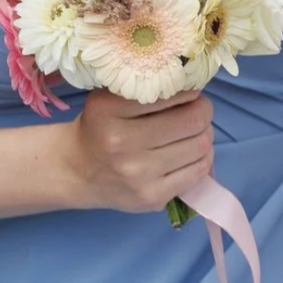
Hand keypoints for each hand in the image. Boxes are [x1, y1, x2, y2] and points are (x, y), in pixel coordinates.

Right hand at [64, 91, 214, 212]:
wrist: (76, 172)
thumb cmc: (101, 129)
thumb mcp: (110, 100)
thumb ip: (146, 90)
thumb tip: (194, 85)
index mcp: (107, 110)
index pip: (170, 94)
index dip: (191, 92)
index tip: (192, 92)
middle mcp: (120, 143)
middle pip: (193, 121)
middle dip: (203, 112)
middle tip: (199, 111)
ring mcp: (137, 174)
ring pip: (200, 146)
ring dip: (206, 135)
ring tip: (195, 132)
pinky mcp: (152, 197)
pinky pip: (198, 172)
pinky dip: (204, 158)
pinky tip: (192, 153)